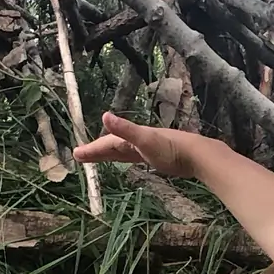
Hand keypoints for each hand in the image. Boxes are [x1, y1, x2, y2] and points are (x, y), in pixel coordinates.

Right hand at [73, 112, 207, 178]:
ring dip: (107, 154)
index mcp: (133, 137)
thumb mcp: (145, 140)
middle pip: (112, 145)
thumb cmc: (171, 149)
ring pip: (121, 151)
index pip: (107, 143)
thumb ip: (125, 129)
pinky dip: (123, 156)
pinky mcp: (155, 157)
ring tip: (94, 158)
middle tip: (79, 156)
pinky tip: (123, 158)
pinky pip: (132, 156)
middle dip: (96, 151)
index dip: (92, 149)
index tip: (76, 154)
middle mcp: (137, 140)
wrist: (197, 155)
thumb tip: (104, 115)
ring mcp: (146, 148)